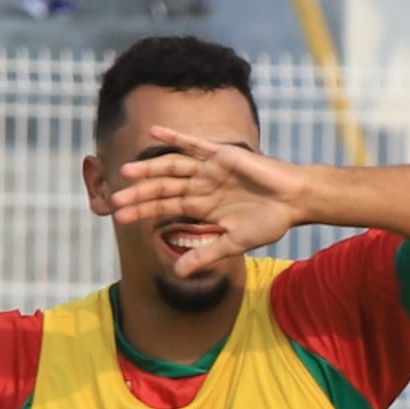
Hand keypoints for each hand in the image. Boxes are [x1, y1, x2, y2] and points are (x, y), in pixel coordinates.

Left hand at [109, 125, 307, 275]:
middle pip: (163, 187)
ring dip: (149, 169)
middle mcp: (202, 185)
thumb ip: (205, 255)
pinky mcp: (223, 154)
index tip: (119, 216)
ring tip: (126, 172)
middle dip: (139, 193)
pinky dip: (175, 137)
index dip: (142, 210)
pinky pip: (195, 144)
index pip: (165, 207)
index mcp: (203, 206)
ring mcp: (210, 168)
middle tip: (114, 199)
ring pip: (173, 167)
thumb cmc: (269, 222)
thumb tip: (177, 274)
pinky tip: (154, 132)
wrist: (295, 201)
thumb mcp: (234, 243)